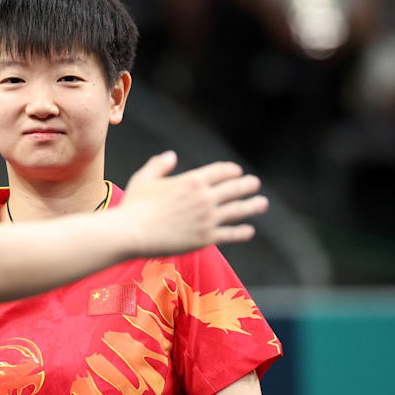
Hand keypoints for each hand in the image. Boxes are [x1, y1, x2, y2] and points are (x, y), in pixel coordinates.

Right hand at [118, 151, 267, 256]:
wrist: (132, 232)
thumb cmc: (135, 205)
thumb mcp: (144, 178)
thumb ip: (159, 165)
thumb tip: (171, 156)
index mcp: (192, 181)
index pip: (221, 171)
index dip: (231, 170)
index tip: (236, 172)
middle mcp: (205, 198)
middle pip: (235, 188)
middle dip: (247, 185)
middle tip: (254, 184)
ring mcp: (208, 219)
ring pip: (238, 210)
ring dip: (253, 205)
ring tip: (261, 203)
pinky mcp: (206, 238)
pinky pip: (231, 234)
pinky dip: (242, 232)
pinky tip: (249, 230)